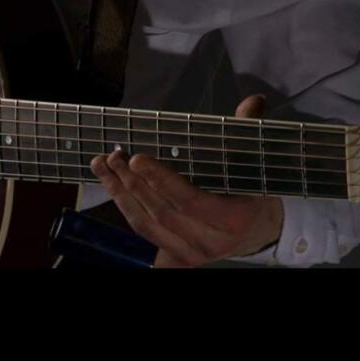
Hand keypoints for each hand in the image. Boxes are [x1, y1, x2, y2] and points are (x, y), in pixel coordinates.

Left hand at [90, 95, 283, 267]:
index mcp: (232, 219)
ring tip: (103, 166)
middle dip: (132, 183)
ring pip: (147, 225)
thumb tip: (254, 101)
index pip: (189, 201)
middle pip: (161, 213)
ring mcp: (192, 254)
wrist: (256, 230)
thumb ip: (246, 131)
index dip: (160, 181)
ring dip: (120, 194)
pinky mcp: (177, 259)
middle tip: (114, 156)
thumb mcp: (252, 162)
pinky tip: (110, 188)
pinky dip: (126, 210)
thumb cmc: (250, 191)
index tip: (136, 159)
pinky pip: (144, 235)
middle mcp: (210, 242)